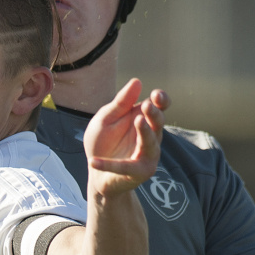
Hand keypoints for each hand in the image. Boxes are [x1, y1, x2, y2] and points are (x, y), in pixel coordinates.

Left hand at [83, 78, 167, 197]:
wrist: (96, 173)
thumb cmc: (103, 143)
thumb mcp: (106, 119)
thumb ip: (120, 103)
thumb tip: (137, 81)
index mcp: (143, 119)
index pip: (159, 107)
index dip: (161, 100)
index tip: (156, 95)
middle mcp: (150, 137)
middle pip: (158, 123)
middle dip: (154, 114)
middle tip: (147, 106)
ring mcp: (147, 155)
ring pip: (150, 143)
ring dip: (145, 133)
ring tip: (138, 121)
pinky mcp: (138, 172)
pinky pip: (124, 167)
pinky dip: (108, 165)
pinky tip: (92, 162)